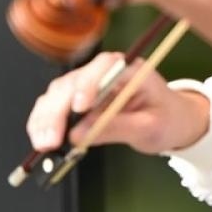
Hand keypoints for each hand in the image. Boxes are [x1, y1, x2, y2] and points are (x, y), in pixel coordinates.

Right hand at [26, 50, 210, 155]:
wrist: (171, 121)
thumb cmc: (166, 119)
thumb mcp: (149, 128)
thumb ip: (115, 128)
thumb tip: (78, 135)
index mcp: (129, 70)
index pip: (104, 67)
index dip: (88, 84)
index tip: (80, 107)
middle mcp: (104, 72)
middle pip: (72, 82)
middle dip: (57, 111)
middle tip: (51, 140)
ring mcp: (88, 85)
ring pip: (57, 94)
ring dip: (45, 119)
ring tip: (43, 144)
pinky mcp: (77, 100)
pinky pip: (55, 107)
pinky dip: (44, 123)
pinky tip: (40, 139)